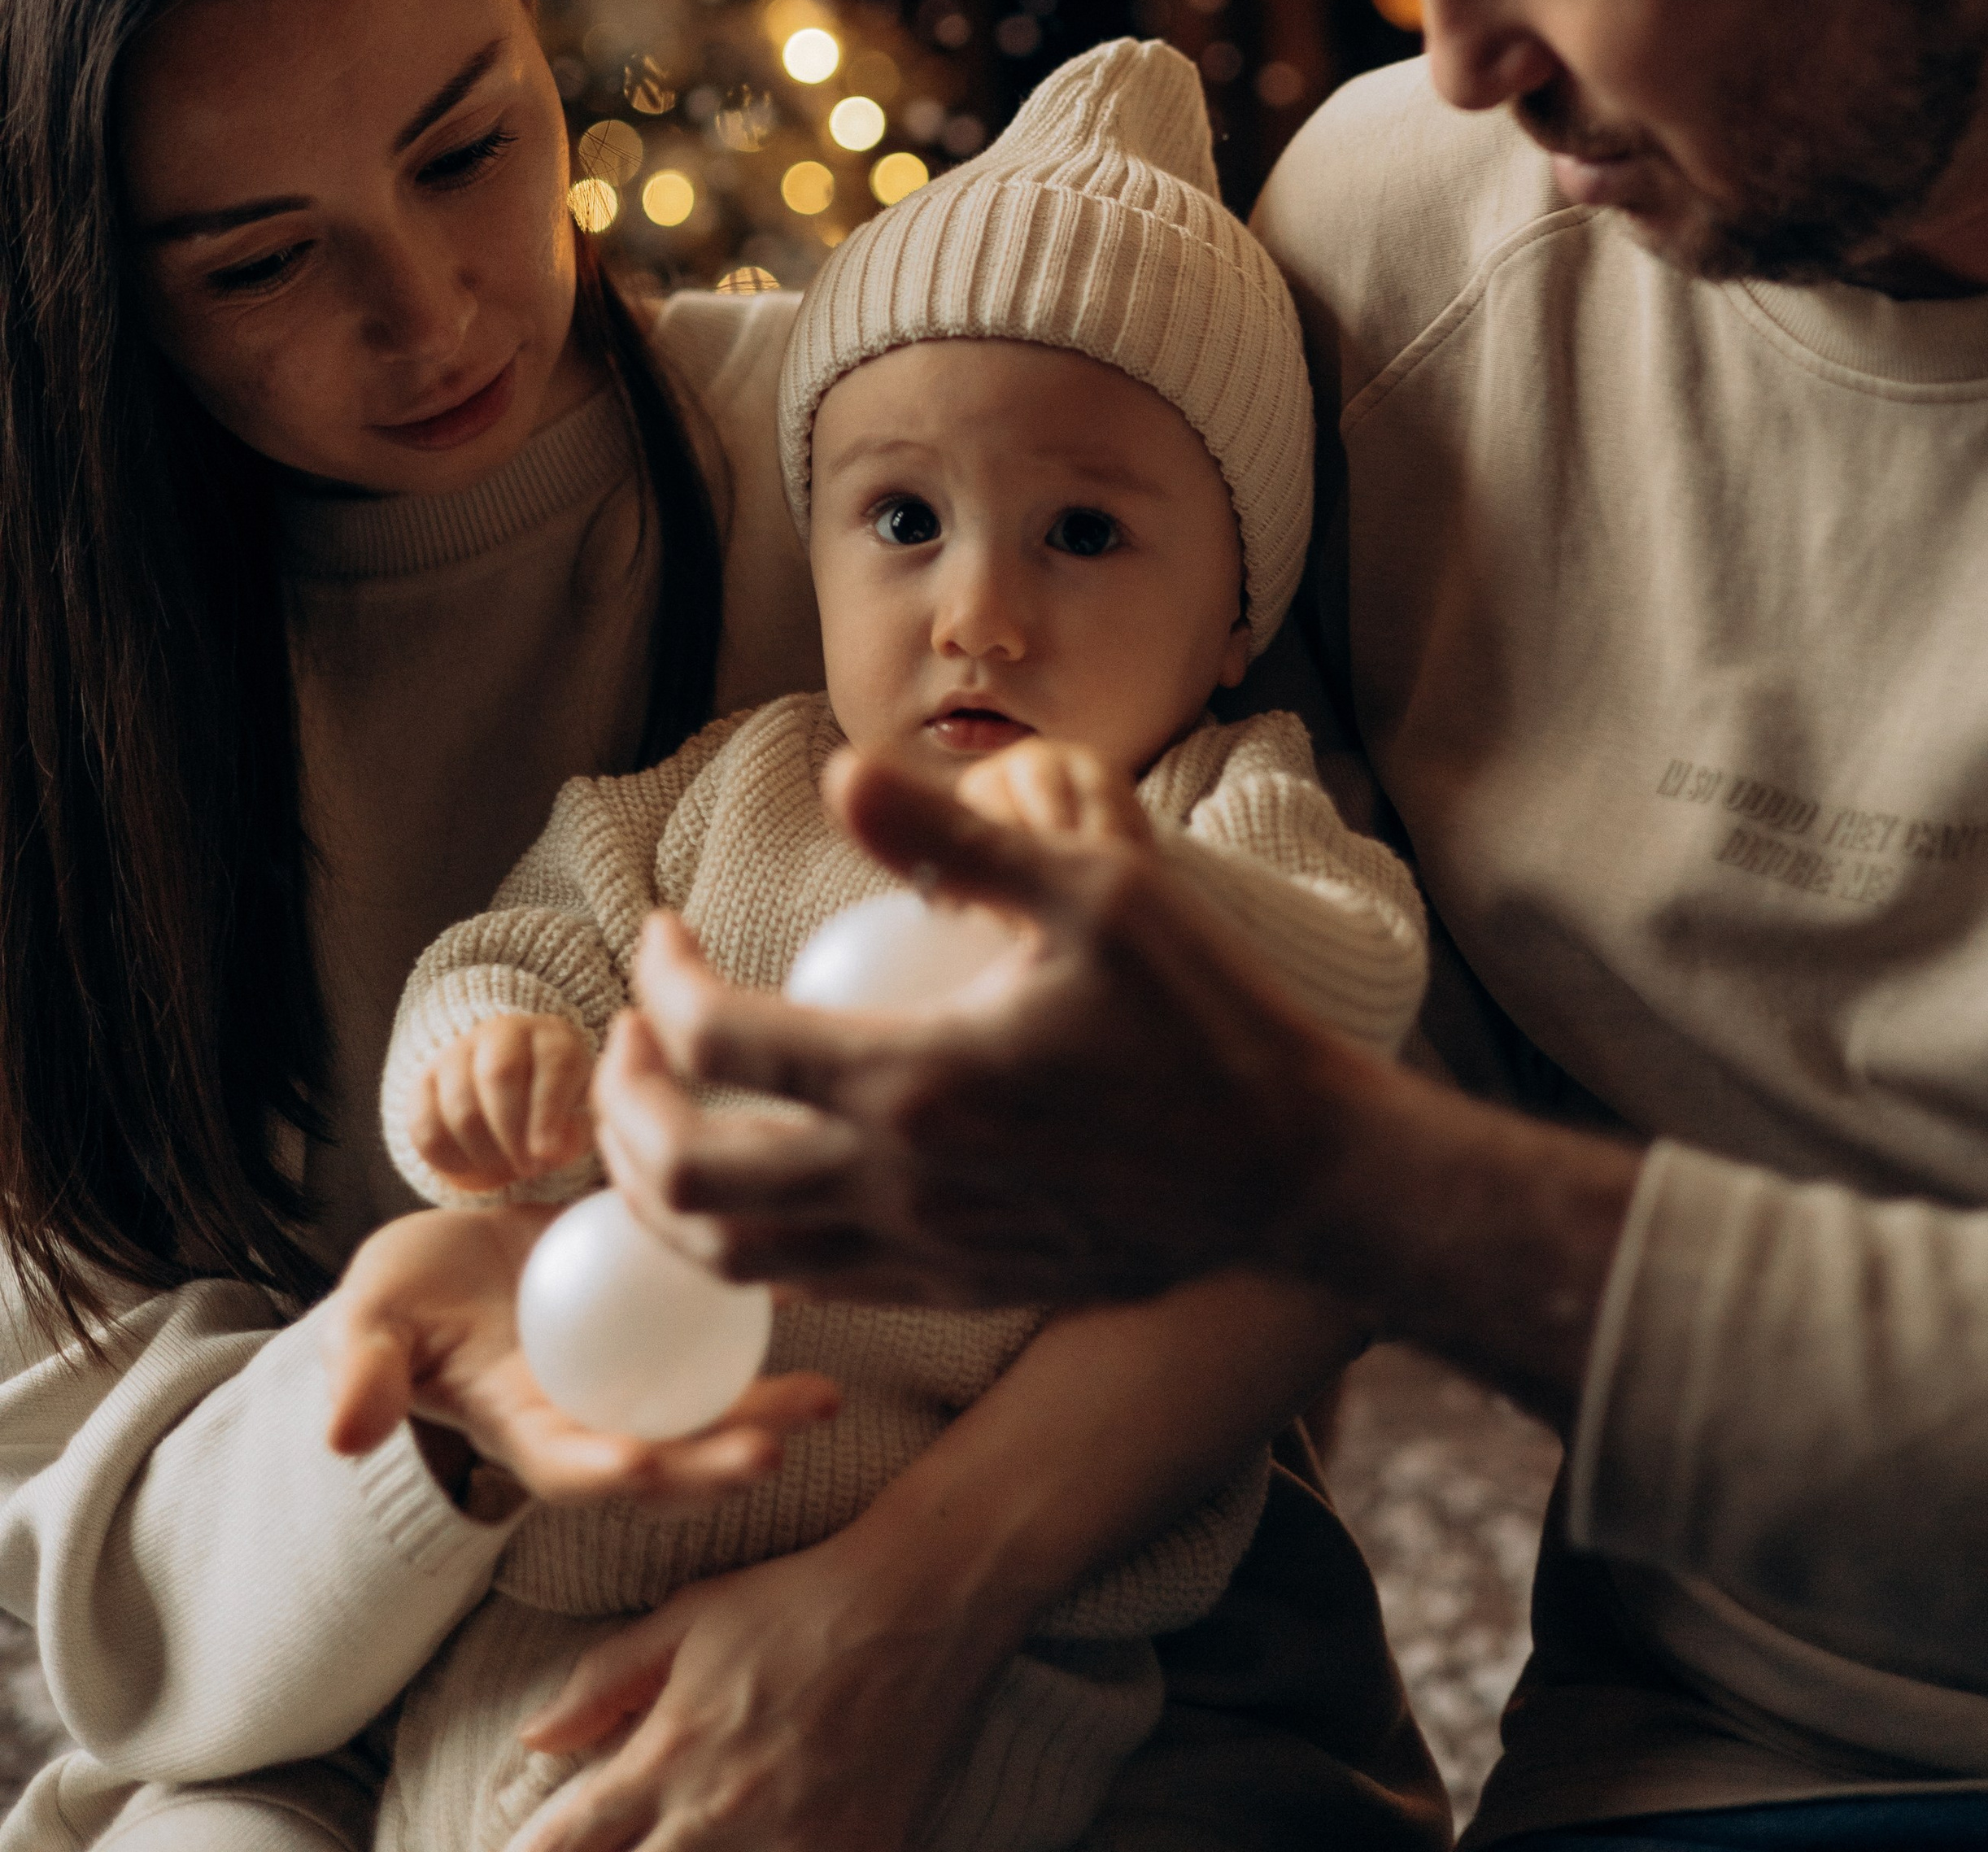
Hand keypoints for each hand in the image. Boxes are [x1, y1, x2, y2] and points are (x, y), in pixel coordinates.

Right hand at [322, 1205, 838, 1506]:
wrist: (453, 1253)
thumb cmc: (406, 1294)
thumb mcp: (373, 1320)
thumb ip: (364, 1373)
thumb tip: (343, 1434)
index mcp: (525, 1428)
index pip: (570, 1468)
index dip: (607, 1472)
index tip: (642, 1464)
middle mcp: (592, 1412)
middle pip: (660, 1455)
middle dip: (714, 1465)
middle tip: (773, 1451)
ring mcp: (634, 1371)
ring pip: (706, 1403)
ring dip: (764, 1408)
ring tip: (824, 1400)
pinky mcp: (663, 1318)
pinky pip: (718, 1331)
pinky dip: (762, 1323)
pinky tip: (815, 1295)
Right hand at [411, 1014, 595, 1190]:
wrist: (509, 1101)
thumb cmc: (555, 1113)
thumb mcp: (578, 1119)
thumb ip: (575, 1135)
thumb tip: (551, 1151)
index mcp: (552, 1037)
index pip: (553, 1063)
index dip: (548, 1113)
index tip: (546, 1156)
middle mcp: (503, 1034)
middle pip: (499, 1075)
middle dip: (512, 1134)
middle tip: (527, 1168)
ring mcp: (457, 1053)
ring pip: (460, 1106)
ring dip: (484, 1152)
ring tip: (505, 1170)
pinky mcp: (423, 1082)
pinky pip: (425, 1127)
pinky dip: (448, 1159)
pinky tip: (473, 1167)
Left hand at [504, 1528, 1021, 1851]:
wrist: (917, 1604)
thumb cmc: (797, 1601)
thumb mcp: (691, 1616)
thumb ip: (605, 1679)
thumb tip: (533, 1736)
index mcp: (669, 1753)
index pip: (570, 1839)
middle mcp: (716, 1814)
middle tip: (609, 1847)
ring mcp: (784, 1847)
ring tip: (670, 1845)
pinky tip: (746, 1851)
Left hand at [592, 748, 1363, 1309]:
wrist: (1291, 1169)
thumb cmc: (1204, 1014)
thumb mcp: (1094, 890)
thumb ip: (953, 837)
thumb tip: (837, 772)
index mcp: (918, 1082)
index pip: (719, 1041)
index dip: (660, 981)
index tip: (662, 931)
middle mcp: (901, 1185)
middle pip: (686, 1178)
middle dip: (621, 1106)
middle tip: (627, 1036)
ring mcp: (924, 1253)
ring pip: (727, 1259)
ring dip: (657, 1189)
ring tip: (655, 1112)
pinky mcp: (955, 1289)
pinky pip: (803, 1288)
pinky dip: (740, 1242)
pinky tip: (753, 1178)